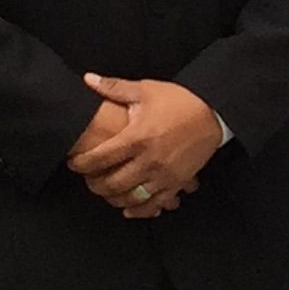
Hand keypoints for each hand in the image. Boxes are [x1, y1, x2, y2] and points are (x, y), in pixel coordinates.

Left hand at [67, 74, 223, 217]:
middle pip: (112, 184)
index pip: (99, 159)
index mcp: (138, 137)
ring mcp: (164, 174)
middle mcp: (149, 160)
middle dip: (94, 185)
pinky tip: (129, 208)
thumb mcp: (146, 90)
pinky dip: (140, 210)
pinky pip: (154, 205)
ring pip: (131, 198)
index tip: (74, 163)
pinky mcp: (177, 182)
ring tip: (107, 191)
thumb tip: (88, 79)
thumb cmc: (180, 100)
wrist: (214, 111)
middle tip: (89, 179)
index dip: (81, 164)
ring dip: (114, 198)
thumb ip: (114, 88)